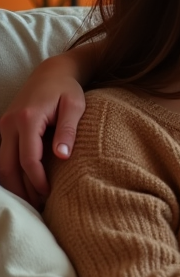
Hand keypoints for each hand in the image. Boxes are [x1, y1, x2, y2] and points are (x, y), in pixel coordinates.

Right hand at [0, 63, 85, 206]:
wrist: (53, 72)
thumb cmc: (68, 90)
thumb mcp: (75, 106)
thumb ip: (68, 130)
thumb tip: (62, 156)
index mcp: (27, 118)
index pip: (27, 158)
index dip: (36, 180)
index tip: (48, 193)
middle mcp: (9, 123)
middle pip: (7, 166)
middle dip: (21, 188)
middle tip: (38, 205)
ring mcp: (3, 125)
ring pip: (0, 163)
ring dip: (13, 183)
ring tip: (33, 199)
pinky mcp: (4, 127)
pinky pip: (1, 155)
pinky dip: (10, 172)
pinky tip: (24, 184)